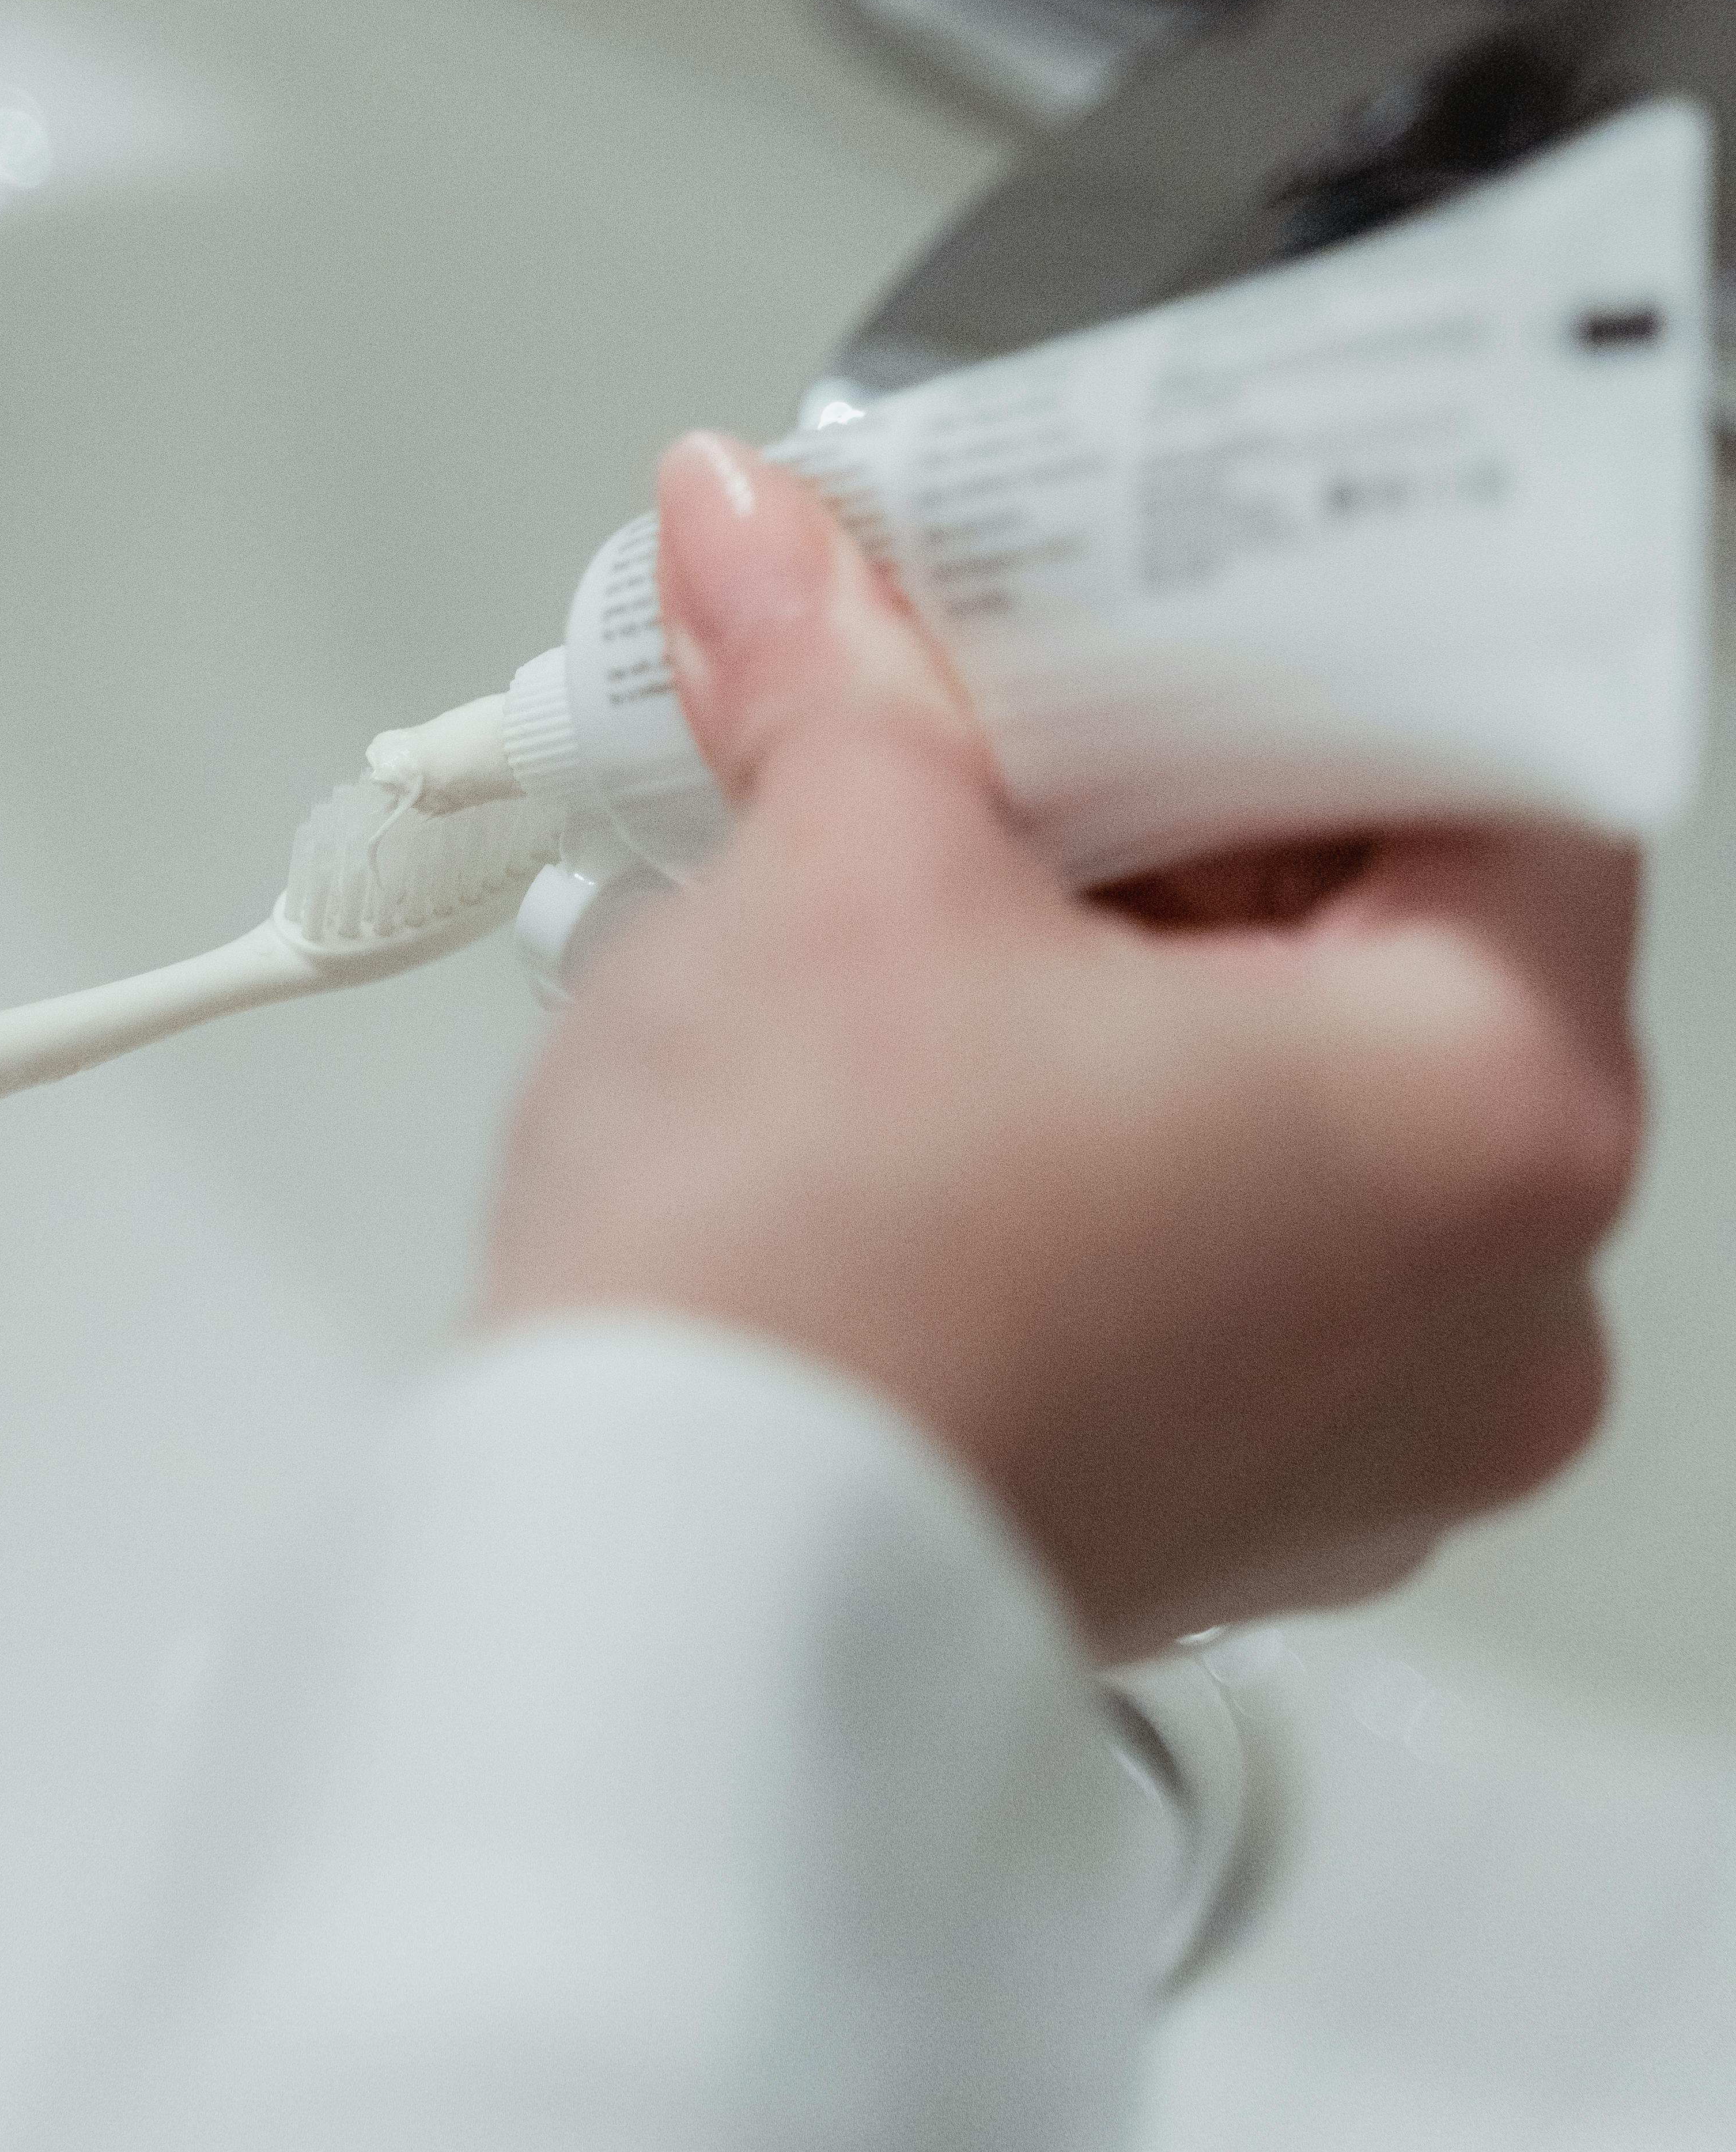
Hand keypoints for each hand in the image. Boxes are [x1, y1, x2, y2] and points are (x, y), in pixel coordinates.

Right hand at [484, 434, 1641, 1657]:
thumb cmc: (790, 1302)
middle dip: (1199, 793)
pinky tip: (952, 1051)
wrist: (651, 1603)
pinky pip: (1243, 1238)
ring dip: (1144, 957)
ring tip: (954, 869)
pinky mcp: (1247, 1495)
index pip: (1500, 760)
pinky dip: (1122, 1124)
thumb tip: (779, 548)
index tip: (1193, 579)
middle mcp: (1496, 1296)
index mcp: (1491, 1113)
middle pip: (1408, 929)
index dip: (1330, 635)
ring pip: (1318, 1091)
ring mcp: (1379, 1423)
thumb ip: (839, 671)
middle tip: (1031, 693)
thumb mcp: (833, 878)